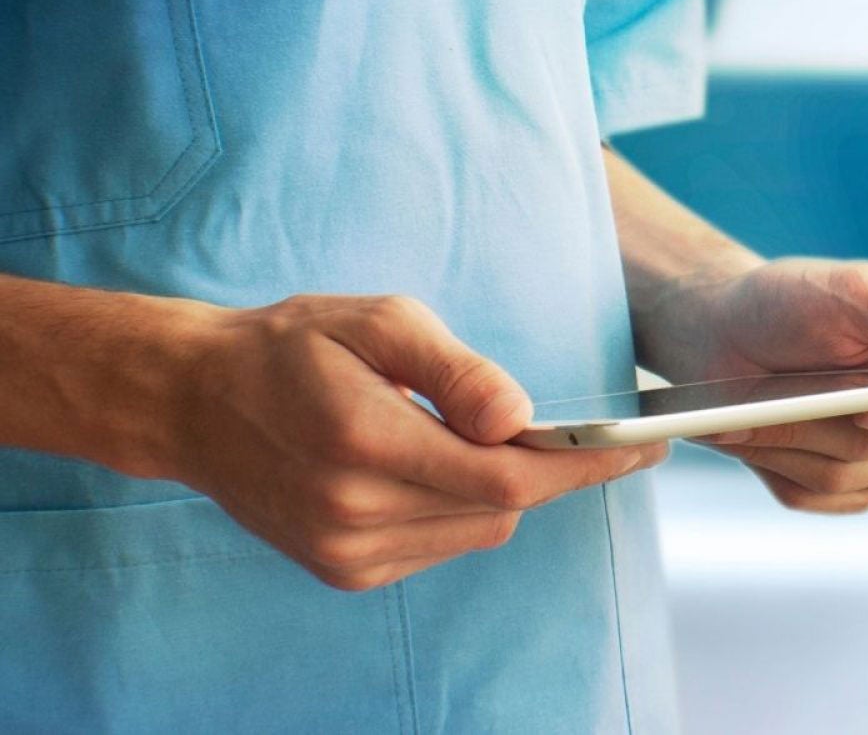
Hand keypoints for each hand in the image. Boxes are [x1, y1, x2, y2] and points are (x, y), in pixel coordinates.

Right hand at [160, 294, 664, 590]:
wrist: (194, 400)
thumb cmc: (294, 345)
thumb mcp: (379, 321)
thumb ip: (456, 367)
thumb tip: (519, 415)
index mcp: (366, 442)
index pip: (509, 474)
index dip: (587, 464)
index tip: (647, 447)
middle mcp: (355, 510)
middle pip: (504, 506)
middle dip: (556, 469)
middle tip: (595, 434)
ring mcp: (346, 550)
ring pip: (481, 530)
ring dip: (504, 488)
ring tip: (476, 434)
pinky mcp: (343, 570)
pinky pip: (443, 543)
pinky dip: (463, 508)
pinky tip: (434, 464)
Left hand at [658, 258, 867, 514]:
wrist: (717, 332)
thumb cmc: (791, 301)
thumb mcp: (859, 290)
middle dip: (837, 419)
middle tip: (796, 388)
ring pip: (847, 472)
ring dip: (791, 432)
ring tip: (760, 397)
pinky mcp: (833, 488)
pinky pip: (812, 494)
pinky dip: (771, 457)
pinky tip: (754, 426)